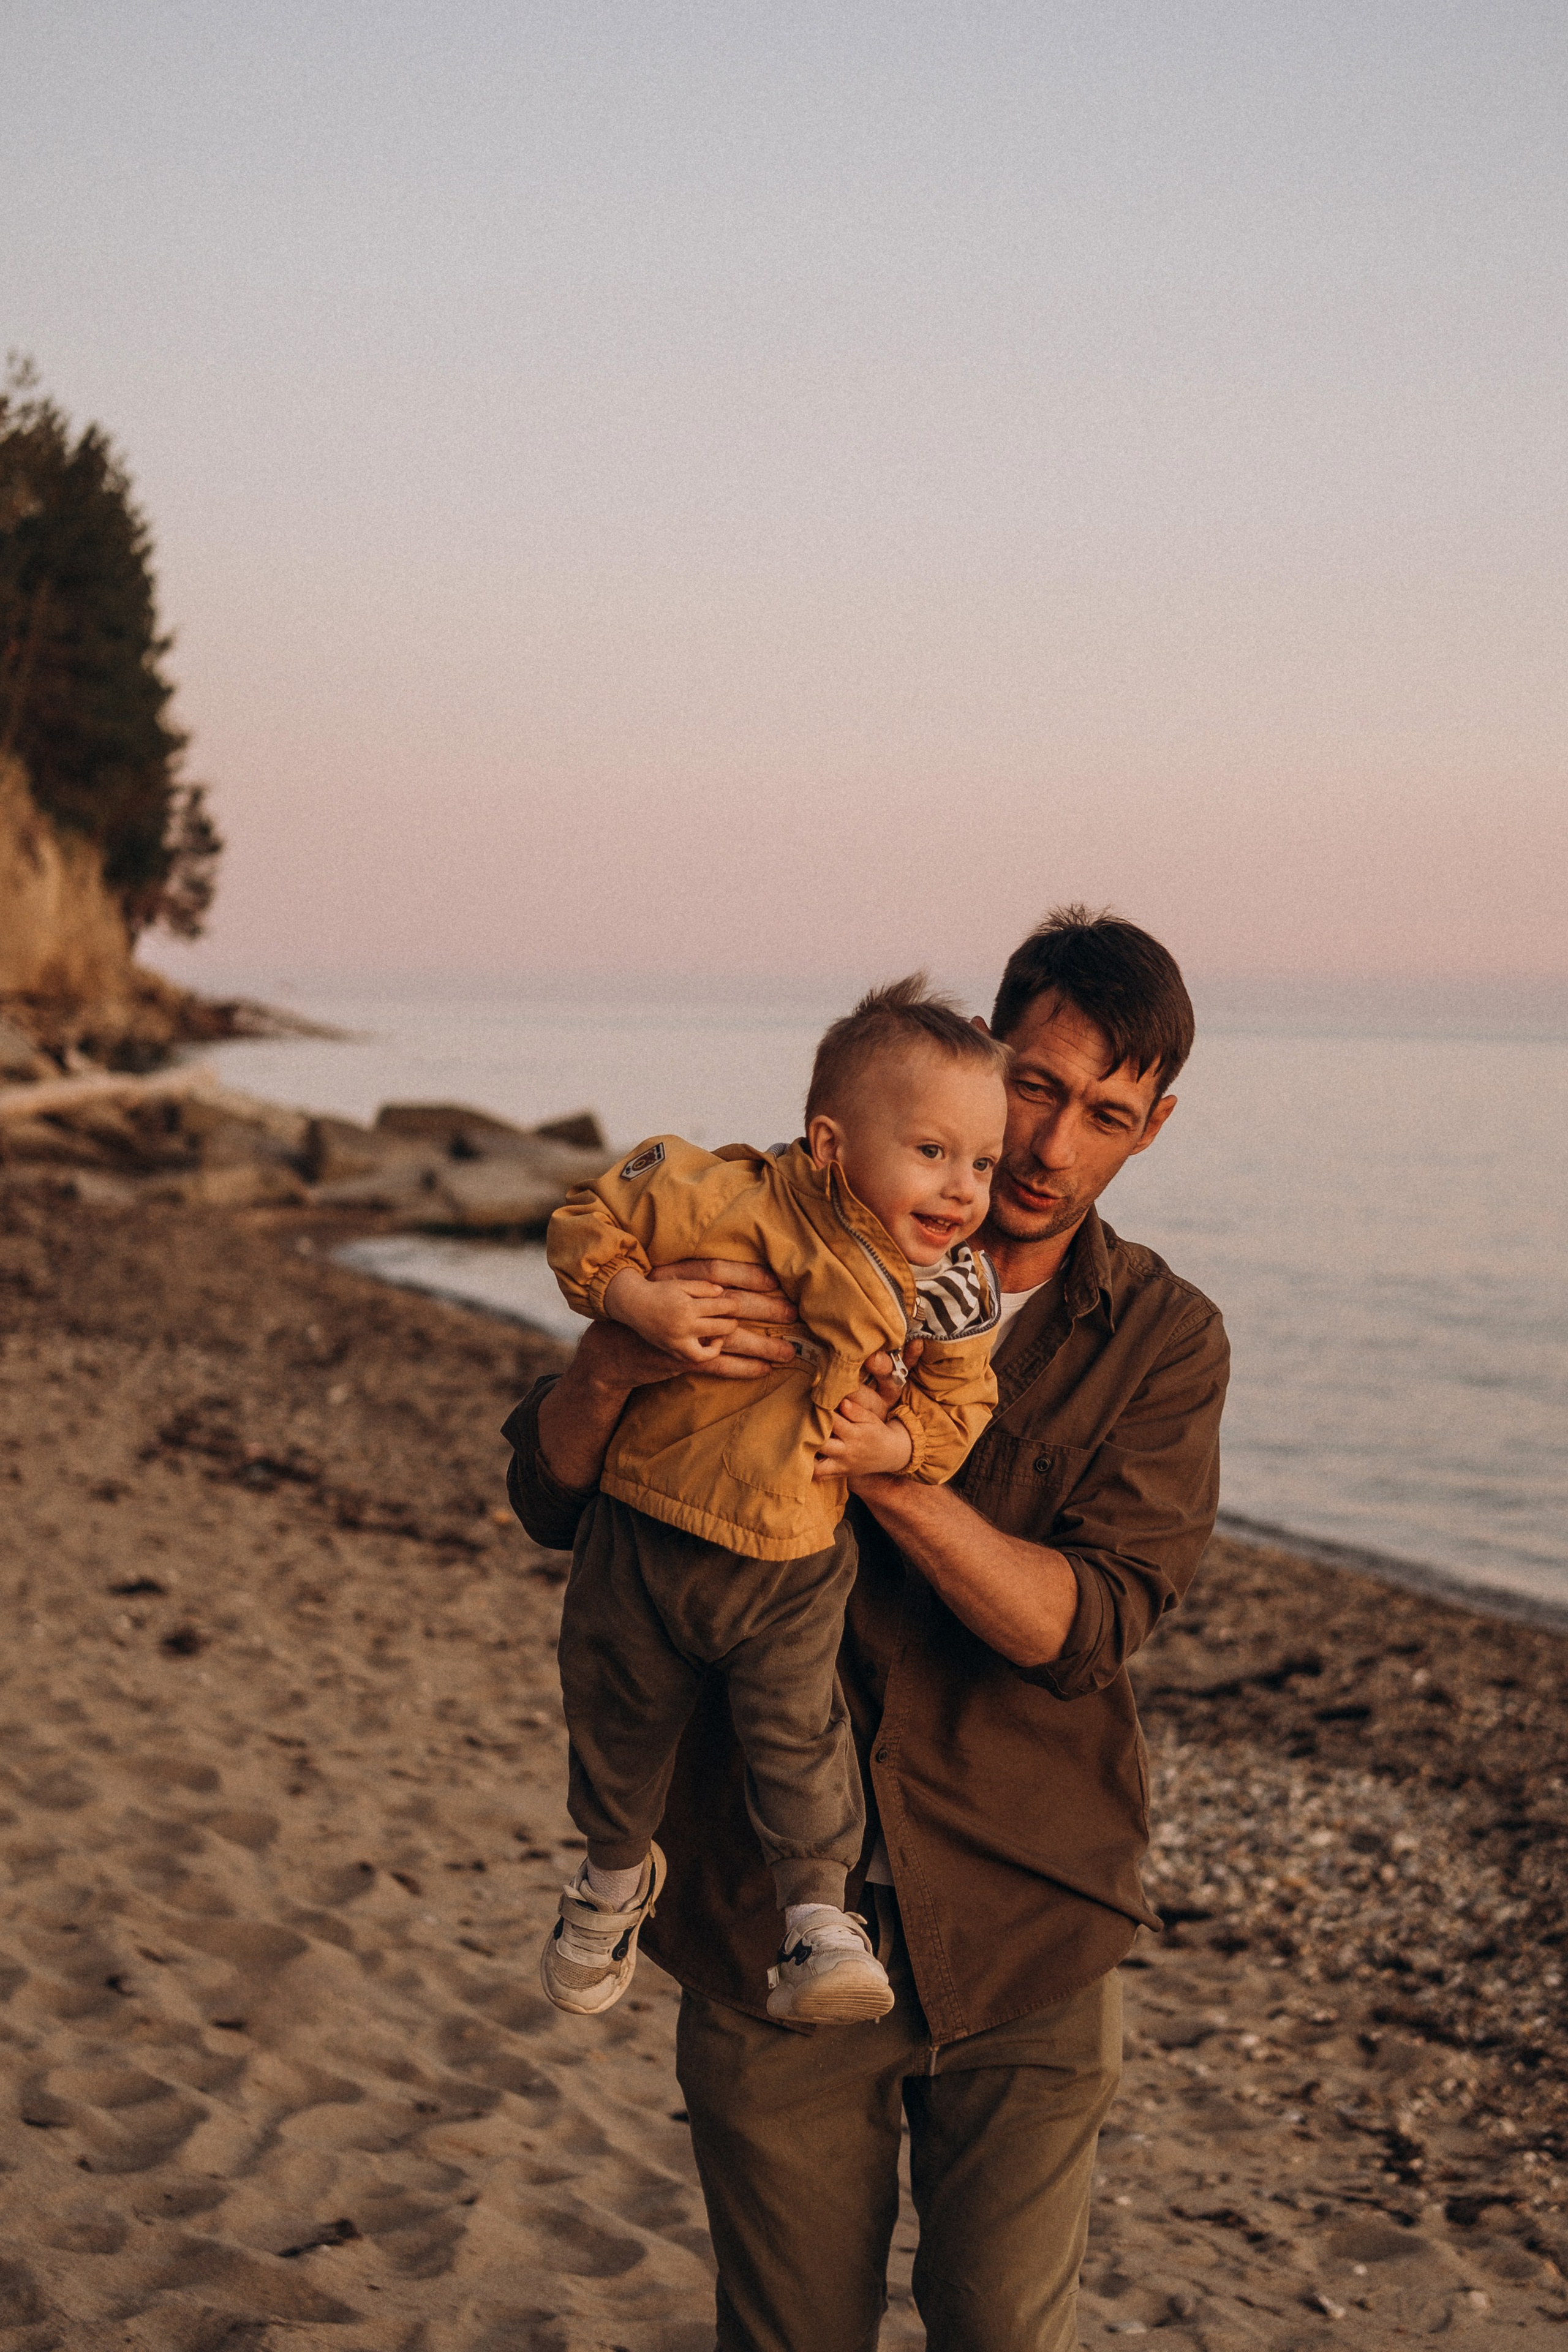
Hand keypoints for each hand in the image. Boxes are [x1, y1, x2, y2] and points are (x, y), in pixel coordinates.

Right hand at [605, 1268, 736, 1365]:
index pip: (720, 1308)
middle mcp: (683, 1327)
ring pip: (708, 1352)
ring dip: (719, 1343)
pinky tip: (710, 1345)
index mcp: (687, 1307)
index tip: (735, 1305)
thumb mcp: (681, 1284)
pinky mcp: (671, 1351)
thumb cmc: (659, 1292)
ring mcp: (677, 1342)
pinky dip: (706, 1354)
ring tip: (722, 1335)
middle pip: (719, 1328)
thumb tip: (723, 1293)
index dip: (732, 1306)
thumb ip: (703, 1287)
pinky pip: (693, 1359)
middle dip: (731, 1323)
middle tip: (733, 1319)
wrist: (633, 1306)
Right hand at [652, 1258, 800, 1372]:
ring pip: (731, 1339)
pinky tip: (761, 1369)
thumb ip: (694, 1284)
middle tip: (792, 1314)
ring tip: (787, 1351)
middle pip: (732, 1306)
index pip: (716, 1272)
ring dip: (761, 1345)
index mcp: (675, 1280)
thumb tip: (726, 1289)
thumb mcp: (664, 1288)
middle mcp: (681, 1307)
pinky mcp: (682, 1358)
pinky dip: (741, 1367)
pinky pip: (717, 1364)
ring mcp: (682, 1335)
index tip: (773, 1281)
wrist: (612, 1346)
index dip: (746, 1275)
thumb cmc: (645, 1312)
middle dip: (766, 1310)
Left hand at [812, 1391, 913, 1481]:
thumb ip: (855, 1411)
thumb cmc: (876, 1432)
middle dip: (810, 1435)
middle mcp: (847, 1452)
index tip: (813, 1405)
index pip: (833, 1423)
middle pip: (821, 1445)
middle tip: (802, 1425)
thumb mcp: (870, 1419)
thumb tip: (841, 1401)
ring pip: (818, 1467)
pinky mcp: (840, 1473)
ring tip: (801, 1444)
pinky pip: (821, 1476)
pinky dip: (811, 1469)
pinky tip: (805, 1457)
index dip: (821, 1413)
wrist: (889, 1454)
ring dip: (807, 1457)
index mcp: (855, 1435)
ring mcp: (842, 1466)